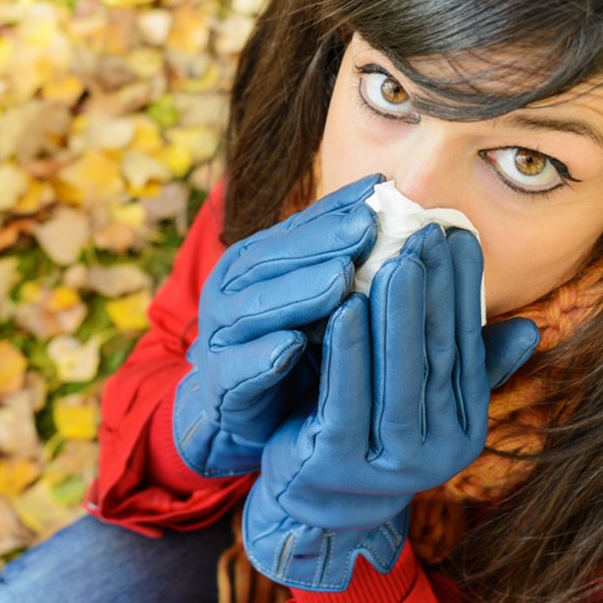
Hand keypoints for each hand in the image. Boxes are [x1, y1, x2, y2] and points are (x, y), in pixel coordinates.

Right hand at [172, 172, 383, 477]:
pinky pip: (239, 369)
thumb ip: (336, 252)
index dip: (336, 212)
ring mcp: (220, 336)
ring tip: (340, 281)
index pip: (297, 229)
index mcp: (254, 261)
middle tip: (367, 229)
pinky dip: (262, 358)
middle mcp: (231, 291)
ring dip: (299, 294)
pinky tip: (291, 348)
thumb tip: (383, 191)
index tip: (381, 196)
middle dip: (323, 245)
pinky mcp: (219, 384)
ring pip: (257, 309)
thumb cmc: (291, 342)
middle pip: (275, 262)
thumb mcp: (315, 294)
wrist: (244, 410)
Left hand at [240, 223, 539, 590]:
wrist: (310, 501)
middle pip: (437, 355)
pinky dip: (348, 351)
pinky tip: (345, 308)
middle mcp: (438, 451)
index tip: (460, 236)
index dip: (465, 290)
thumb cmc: (368, 429)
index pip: (467, 346)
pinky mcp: (341, 463)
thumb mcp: (421, 397)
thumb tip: (530, 329)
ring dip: (397, 314)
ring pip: (399, 376)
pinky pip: (348, 399)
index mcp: (463, 427)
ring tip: (395, 261)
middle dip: (434, 289)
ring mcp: (390, 463)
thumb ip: (467, 363)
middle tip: (428, 233)